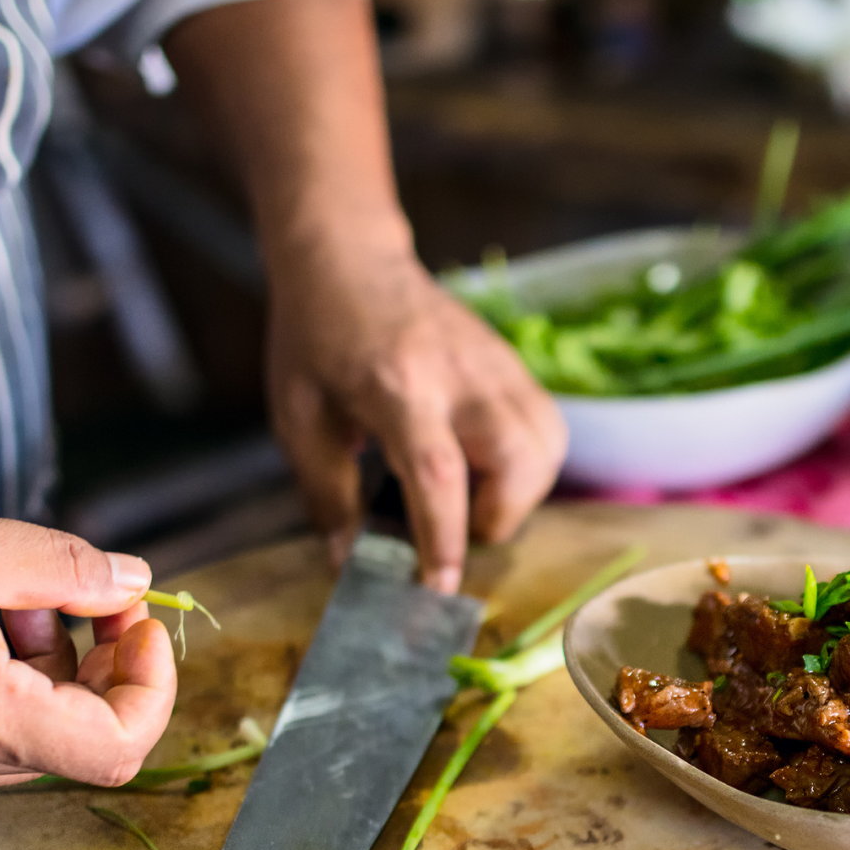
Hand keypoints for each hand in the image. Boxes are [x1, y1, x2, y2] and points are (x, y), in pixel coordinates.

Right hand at [0, 488, 175, 787]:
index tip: (141, 624)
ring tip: (7, 591)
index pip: (116, 749)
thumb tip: (135, 584)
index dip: (152, 687)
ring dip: (47, 661)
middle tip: (86, 590)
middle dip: (101, 662)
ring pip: (27, 727)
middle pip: (77, 737)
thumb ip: (64, 569)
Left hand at [160, 0, 566, 592]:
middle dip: (498, 515)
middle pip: (519, 458)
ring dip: (520, 493)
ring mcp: (498, 365)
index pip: (438, 473)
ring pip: (547, 446)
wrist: (350, 259)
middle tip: (457, 526)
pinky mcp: (516, 366)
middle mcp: (461, 374)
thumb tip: (350, 565)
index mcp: (398, 386)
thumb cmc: (317, 341)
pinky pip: (549, 429)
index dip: (444, 539)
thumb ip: (328, 495)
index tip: (438, 589)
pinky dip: (531, 466)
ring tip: (475, 498)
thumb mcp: (300, 420)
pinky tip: (491, 469)